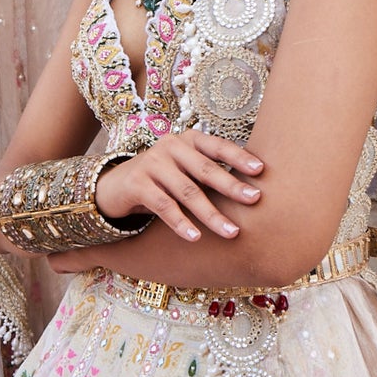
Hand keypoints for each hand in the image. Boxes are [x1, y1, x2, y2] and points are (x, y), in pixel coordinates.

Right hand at [95, 130, 261, 241]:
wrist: (115, 185)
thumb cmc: (162, 179)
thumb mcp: (185, 170)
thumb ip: (208, 173)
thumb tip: (252, 192)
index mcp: (188, 140)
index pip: (217, 146)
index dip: (239, 157)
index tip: (261, 171)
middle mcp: (171, 147)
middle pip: (206, 169)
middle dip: (232, 186)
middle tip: (255, 200)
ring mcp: (152, 163)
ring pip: (188, 192)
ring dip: (211, 214)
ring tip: (231, 232)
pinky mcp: (137, 184)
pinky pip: (164, 206)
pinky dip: (181, 223)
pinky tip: (195, 237)